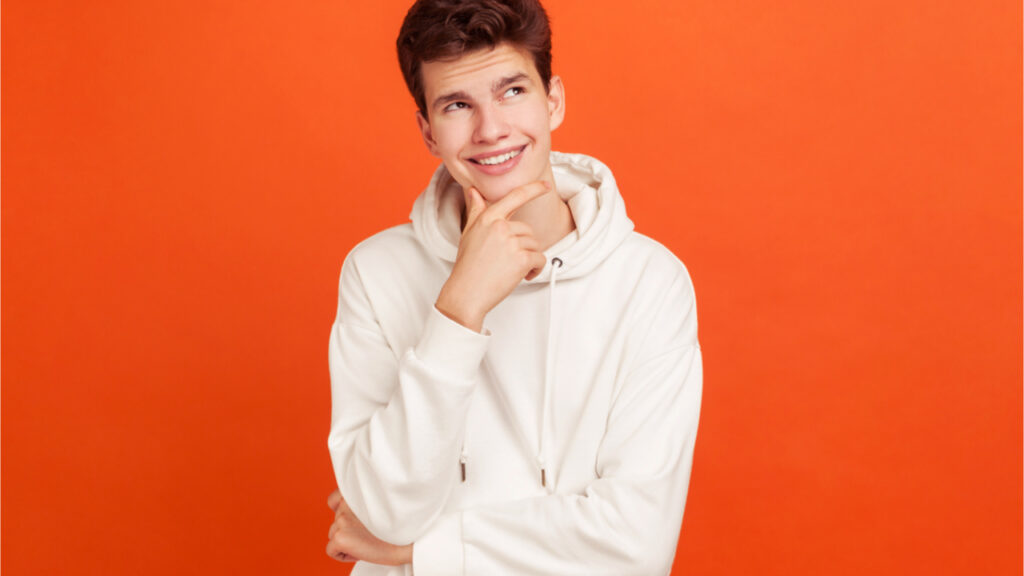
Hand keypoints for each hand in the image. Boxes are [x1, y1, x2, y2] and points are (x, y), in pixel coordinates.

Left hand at [326, 489, 412, 565]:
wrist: (408, 540)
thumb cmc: (399, 524)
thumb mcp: (380, 503)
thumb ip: (361, 503)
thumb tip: (349, 515)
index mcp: (355, 492)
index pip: (333, 500)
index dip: (344, 513)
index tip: (356, 520)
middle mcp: (346, 503)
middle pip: (336, 520)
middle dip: (349, 529)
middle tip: (370, 532)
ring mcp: (341, 519)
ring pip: (333, 534)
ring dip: (348, 540)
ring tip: (368, 540)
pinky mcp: (340, 536)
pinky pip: (331, 550)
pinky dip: (344, 554)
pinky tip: (362, 550)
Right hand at [435, 182, 549, 330]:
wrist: (466, 292)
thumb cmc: (468, 265)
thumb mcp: (469, 233)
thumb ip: (475, 211)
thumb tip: (473, 191)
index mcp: (489, 218)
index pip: (515, 197)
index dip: (533, 189)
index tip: (546, 186)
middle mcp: (500, 226)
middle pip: (528, 230)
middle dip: (523, 246)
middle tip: (508, 261)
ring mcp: (512, 242)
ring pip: (535, 245)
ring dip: (529, 258)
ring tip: (512, 269)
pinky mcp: (522, 258)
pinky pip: (540, 259)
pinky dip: (536, 269)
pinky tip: (524, 276)